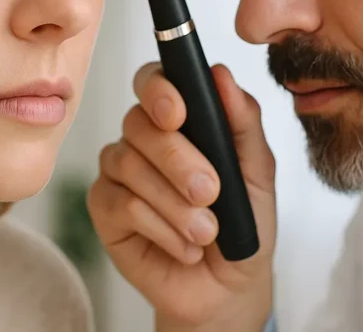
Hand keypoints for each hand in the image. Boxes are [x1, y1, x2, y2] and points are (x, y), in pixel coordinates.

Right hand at [87, 62, 276, 330]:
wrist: (228, 287)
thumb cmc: (242, 223)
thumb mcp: (257, 171)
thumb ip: (242, 121)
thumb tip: (221, 74)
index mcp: (178, 117)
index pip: (154, 80)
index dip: (159, 90)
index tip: (179, 114)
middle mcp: (143, 137)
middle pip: (139, 123)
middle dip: (177, 159)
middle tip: (211, 192)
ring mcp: (118, 170)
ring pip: (129, 164)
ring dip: (174, 203)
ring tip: (206, 232)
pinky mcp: (104, 207)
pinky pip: (122, 204)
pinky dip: (161, 228)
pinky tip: (186, 246)